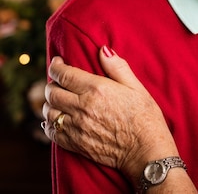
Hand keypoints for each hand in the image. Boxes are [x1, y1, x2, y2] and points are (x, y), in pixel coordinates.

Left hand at [42, 47, 178, 181]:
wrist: (146, 150)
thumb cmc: (146, 117)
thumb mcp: (137, 87)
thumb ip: (117, 67)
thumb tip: (103, 50)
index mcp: (97, 89)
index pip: (64, 74)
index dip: (56, 66)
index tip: (58, 62)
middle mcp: (82, 107)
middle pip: (52, 92)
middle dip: (53, 83)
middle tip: (60, 81)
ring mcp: (76, 127)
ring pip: (48, 110)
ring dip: (50, 103)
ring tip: (60, 99)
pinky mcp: (74, 144)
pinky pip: (51, 131)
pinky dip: (50, 122)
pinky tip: (58, 118)